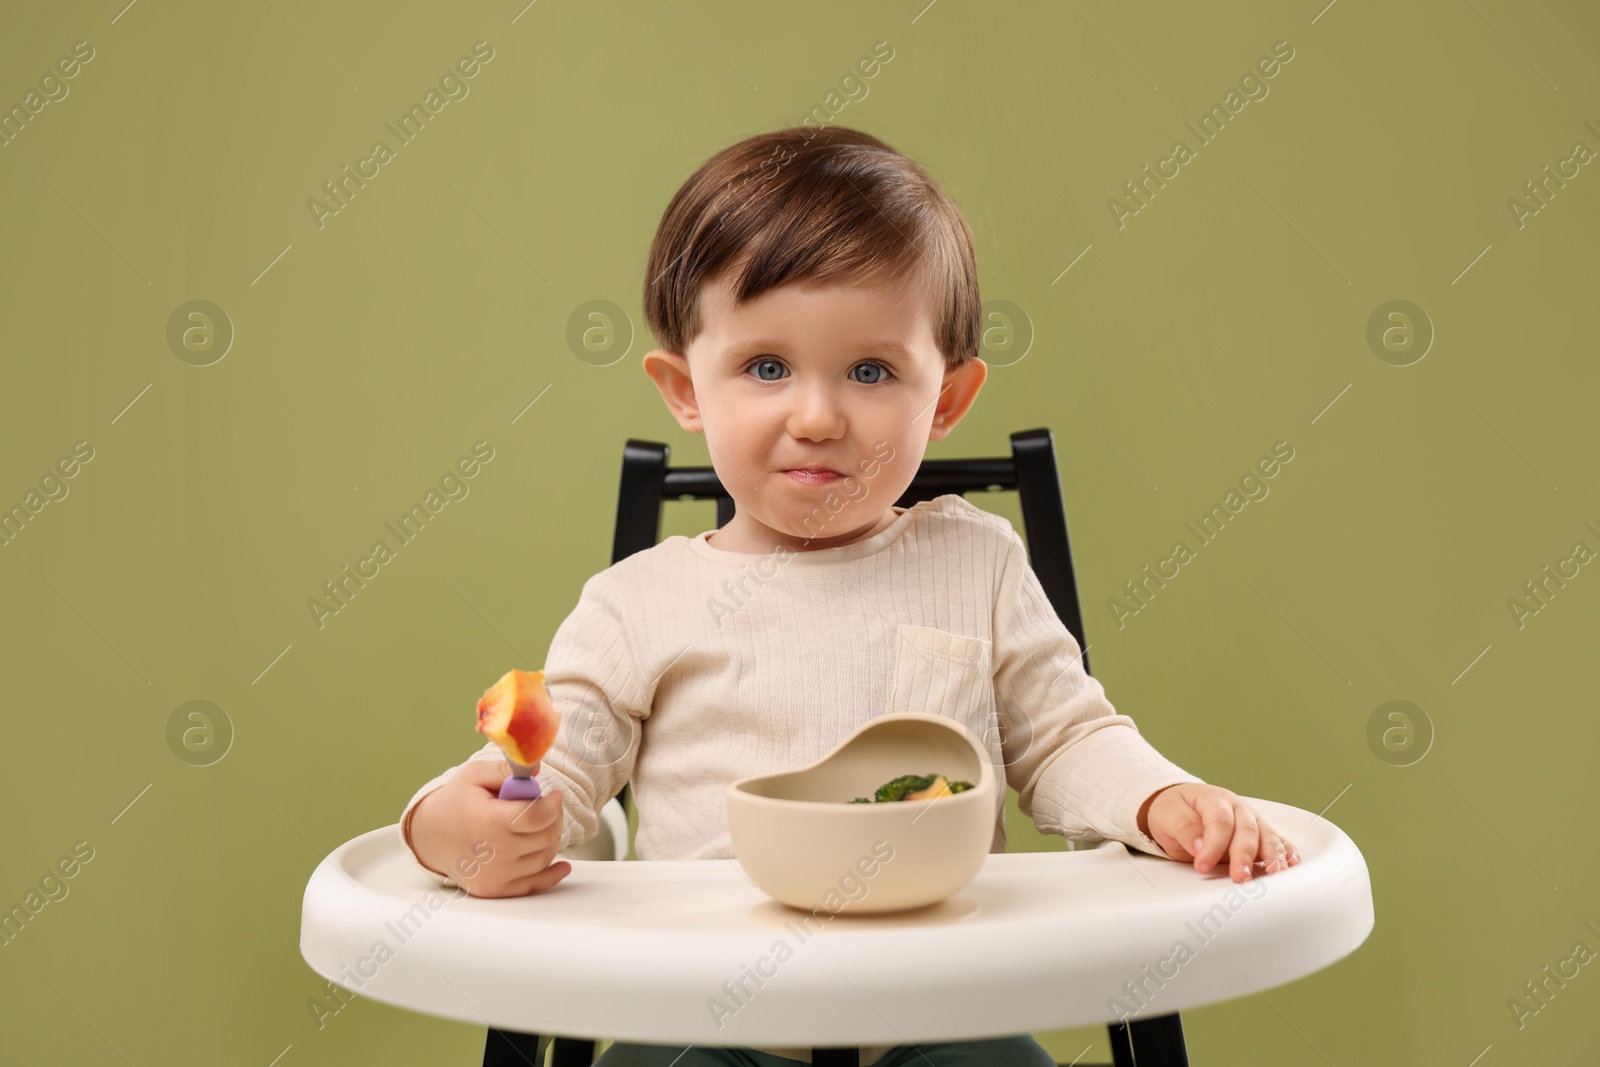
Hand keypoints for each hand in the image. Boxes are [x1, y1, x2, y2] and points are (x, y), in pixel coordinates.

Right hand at [408, 759, 571, 897]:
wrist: (429, 836)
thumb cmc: (455, 802)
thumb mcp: (474, 775)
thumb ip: (506, 769)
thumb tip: (536, 768)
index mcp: (489, 821)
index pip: (537, 816)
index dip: (553, 804)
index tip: (554, 795)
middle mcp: (494, 853)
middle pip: (545, 837)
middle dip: (554, 818)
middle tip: (548, 808)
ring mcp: (495, 875)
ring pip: (544, 858)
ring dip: (551, 840)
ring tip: (541, 825)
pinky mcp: (496, 889)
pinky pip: (534, 885)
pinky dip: (552, 874)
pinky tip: (562, 865)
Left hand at [1138, 783, 1300, 881]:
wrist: (1180, 808)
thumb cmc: (1175, 811)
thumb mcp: (1169, 814)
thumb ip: (1184, 827)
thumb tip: (1199, 846)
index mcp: (1215, 799)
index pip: (1220, 822)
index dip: (1213, 845)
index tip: (1202, 865)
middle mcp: (1238, 810)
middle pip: (1247, 831)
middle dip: (1244, 856)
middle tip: (1240, 877)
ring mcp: (1252, 823)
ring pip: (1268, 837)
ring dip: (1273, 857)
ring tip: (1276, 874)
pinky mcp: (1260, 838)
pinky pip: (1279, 844)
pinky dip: (1287, 855)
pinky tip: (1291, 867)